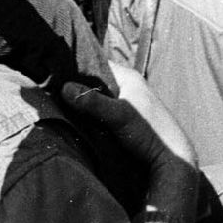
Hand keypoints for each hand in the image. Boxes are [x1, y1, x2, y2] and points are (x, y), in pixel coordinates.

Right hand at [62, 77, 197, 222]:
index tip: (54, 71)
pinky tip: (75, 121)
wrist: (171, 159)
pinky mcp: (125, 121)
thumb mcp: (119, 115)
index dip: (78, 67)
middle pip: (96, 83)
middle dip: (77, 88)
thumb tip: (64, 87)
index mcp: (129, 77)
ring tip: (57, 105)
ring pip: (98, 100)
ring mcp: (127, 104)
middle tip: (51, 91)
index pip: (97, 64)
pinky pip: (102, 113)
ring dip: (83, 105)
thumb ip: (93, 102)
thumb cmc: (149, 132)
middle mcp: (128, 87)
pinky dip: (91, 116)